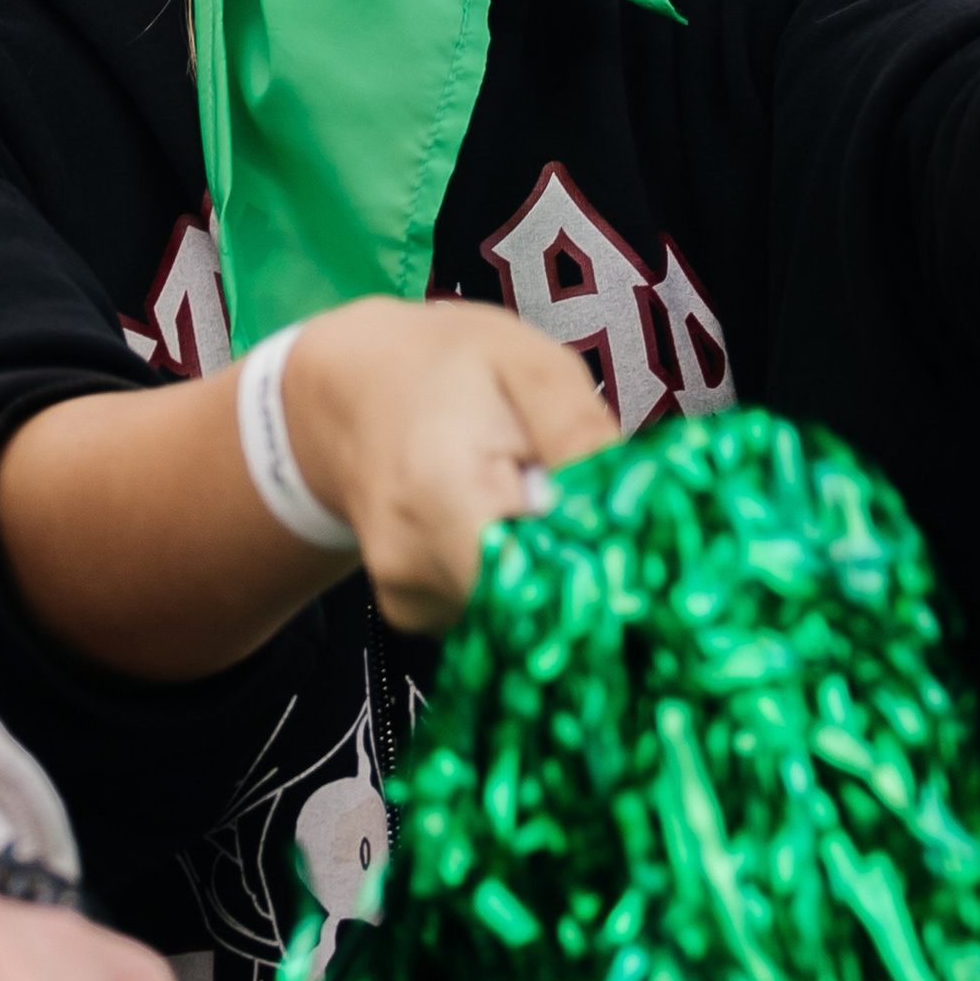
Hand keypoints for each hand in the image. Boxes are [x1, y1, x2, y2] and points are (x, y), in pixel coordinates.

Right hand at [281, 295, 617, 639]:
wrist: (351, 389)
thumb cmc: (447, 367)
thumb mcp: (530, 365)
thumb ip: (579, 435)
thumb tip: (628, 511)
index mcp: (444, 492)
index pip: (540, 582)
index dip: (596, 568)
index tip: (620, 536)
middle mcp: (414, 562)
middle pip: (532, 607)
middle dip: (575, 565)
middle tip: (577, 502)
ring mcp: (408, 596)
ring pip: (515, 615)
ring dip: (544, 568)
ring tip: (527, 498)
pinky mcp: (413, 613)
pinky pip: (489, 612)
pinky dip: (511, 575)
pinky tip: (501, 521)